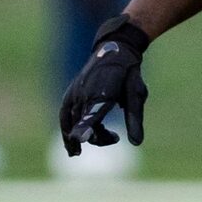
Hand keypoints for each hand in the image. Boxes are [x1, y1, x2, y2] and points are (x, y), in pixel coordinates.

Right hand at [57, 17, 149, 152]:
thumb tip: (137, 143)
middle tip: (116, 137)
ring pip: (73, 122)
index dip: (86, 128)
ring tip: (76, 153)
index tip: (79, 139)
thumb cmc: (128, 74)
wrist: (115, 49)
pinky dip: (65, 128)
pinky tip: (69, 140)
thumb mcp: (136, 94)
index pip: (92, 114)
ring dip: (79, 137)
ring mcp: (76, 92)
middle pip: (86, 125)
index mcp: (104, 93)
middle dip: (99, 137)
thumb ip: (134, 118)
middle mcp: (86, 92)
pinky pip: (64, 114)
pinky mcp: (71, 92)